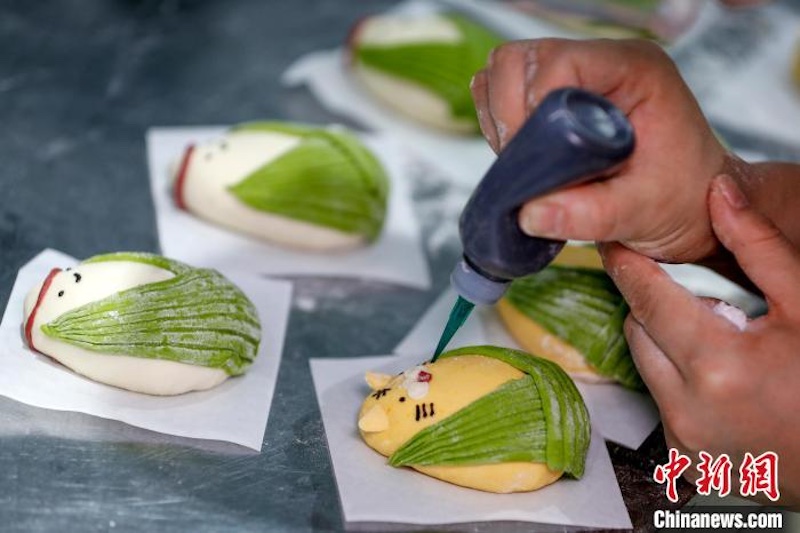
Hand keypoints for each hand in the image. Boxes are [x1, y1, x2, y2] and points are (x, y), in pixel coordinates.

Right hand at [471, 38, 735, 263]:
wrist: (691, 205)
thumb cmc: (681, 199)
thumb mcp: (643, 212)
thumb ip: (590, 214)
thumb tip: (529, 213)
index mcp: (635, 70)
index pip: (559, 64)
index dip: (532, 109)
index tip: (533, 160)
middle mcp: (603, 61)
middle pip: (519, 61)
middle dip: (509, 115)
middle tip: (525, 163)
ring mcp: (578, 74)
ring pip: (505, 73)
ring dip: (501, 121)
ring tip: (529, 163)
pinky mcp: (557, 94)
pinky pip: (503, 93)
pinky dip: (500, 125)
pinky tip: (526, 156)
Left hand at [600, 174, 799, 506]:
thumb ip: (758, 247)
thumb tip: (719, 194)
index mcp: (719, 366)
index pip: (646, 299)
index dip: (626, 264)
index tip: (615, 242)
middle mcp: (688, 408)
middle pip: (639, 330)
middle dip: (656, 303)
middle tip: (697, 294)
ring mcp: (683, 438)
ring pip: (645, 365)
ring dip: (666, 341)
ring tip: (718, 335)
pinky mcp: (683, 457)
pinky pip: (660, 398)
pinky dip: (677, 379)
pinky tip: (721, 377)